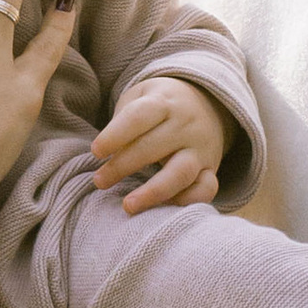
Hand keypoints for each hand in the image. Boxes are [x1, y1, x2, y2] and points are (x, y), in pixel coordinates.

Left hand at [92, 75, 228, 213]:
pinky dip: (188, 201)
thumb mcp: (140, 98)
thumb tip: (104, 156)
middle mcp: (185, 124)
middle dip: (122, 166)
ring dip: (153, 192)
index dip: (115, 135)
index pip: (138, 117)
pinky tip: (164, 209)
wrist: (207, 102)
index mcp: (163, 102)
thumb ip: (123, 121)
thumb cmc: (159, 106)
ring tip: (128, 206)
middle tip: (99, 181)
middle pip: (153, 147)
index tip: (95, 152)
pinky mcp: (211, 168)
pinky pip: (206, 189)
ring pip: (180, 173)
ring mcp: (201, 148)